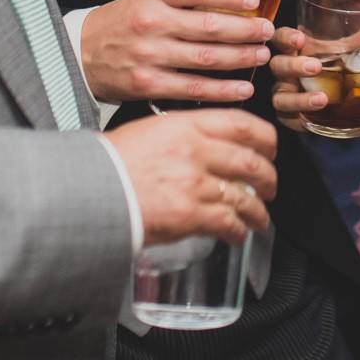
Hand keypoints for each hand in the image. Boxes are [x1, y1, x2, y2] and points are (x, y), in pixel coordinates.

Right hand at [81, 0, 271, 103]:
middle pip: (209, 26)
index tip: (253, 0)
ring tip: (260, 55)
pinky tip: (242, 88)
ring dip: (240, 58)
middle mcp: (151, 23)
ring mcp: (149, 56)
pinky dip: (222, 90)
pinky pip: (194, 88)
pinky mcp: (148, 84)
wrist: (80, 53)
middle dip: (246, 30)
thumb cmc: (121, 23)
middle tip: (266, 32)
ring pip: (206, 58)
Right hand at [105, 108, 278, 244]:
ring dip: (258, 210)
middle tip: (270, 186)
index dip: (266, 139)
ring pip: (245, 196)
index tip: (271, 149)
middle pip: (251, 162)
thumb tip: (206, 147)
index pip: (243, 124)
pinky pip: (228, 222)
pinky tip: (238, 234)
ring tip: (259, 217)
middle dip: (268, 178)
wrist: (88, 189)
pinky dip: (238, 231)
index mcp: (186, 125)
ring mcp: (194, 183)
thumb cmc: (109, 163)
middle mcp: (196, 150)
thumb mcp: (149, 131)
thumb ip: (182, 135)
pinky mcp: (189, 214)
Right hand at [268, 26, 326, 131]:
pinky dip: (299, 119)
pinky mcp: (288, 116)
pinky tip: (311, 120)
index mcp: (293, 50)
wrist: (331, 98)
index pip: (280, 38)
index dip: (286, 37)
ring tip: (323, 99)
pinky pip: (287, 119)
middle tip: (316, 67)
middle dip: (294, 66)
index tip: (300, 38)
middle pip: (278, 65)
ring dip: (299, 99)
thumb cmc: (332, 66)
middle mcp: (284, 72)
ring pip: (280, 97)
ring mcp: (283, 94)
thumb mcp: (345, 52)